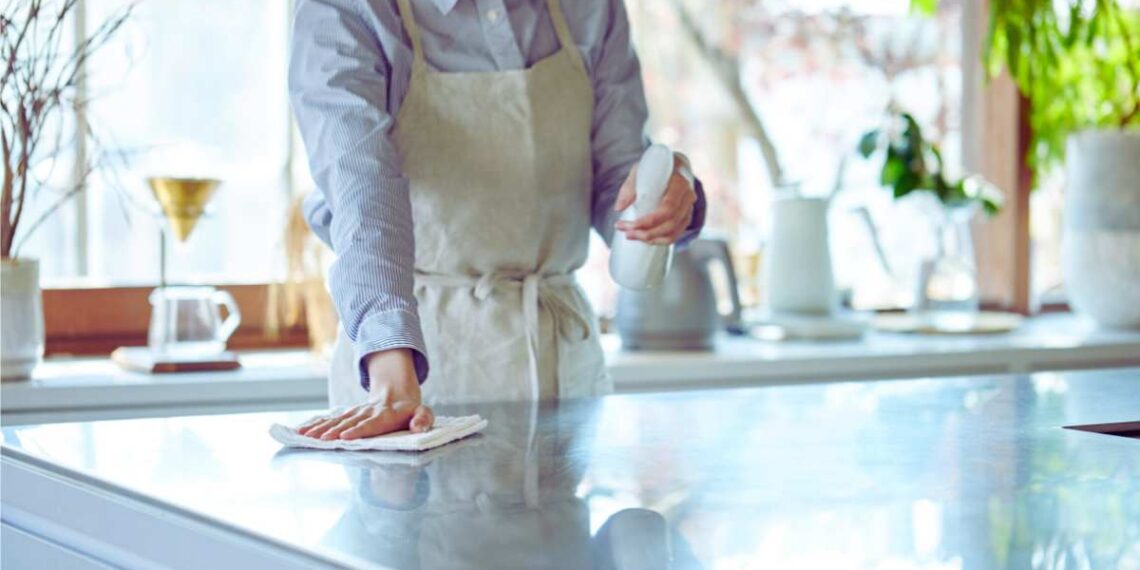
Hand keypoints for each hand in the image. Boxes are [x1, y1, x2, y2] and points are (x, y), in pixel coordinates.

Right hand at [297, 349, 433, 439]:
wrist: (396, 393)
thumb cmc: (410, 410)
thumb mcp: (423, 413)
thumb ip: (424, 419)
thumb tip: (418, 428)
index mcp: (387, 414)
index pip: (372, 423)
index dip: (359, 429)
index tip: (345, 436)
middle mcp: (368, 412)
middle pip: (349, 422)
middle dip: (333, 431)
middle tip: (318, 440)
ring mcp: (356, 412)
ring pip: (336, 420)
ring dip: (320, 428)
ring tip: (304, 436)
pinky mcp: (347, 414)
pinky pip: (329, 419)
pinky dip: (314, 424)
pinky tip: (300, 431)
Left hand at [613, 152, 696, 244]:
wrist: (673, 167)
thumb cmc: (655, 167)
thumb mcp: (640, 170)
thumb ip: (630, 187)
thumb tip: (619, 208)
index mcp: (679, 183)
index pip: (668, 208)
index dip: (650, 221)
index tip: (632, 225)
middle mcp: (688, 198)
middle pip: (670, 224)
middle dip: (646, 232)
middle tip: (626, 232)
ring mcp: (688, 209)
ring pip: (672, 233)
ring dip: (650, 239)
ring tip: (631, 236)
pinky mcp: (685, 218)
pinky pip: (674, 236)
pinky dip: (658, 241)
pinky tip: (643, 238)